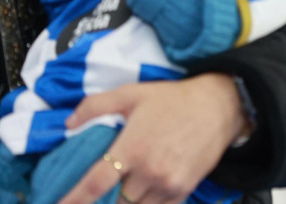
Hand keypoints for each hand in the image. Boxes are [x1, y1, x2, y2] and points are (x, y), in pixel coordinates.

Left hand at [56, 74, 246, 203]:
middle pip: (117, 201)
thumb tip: (68, 123)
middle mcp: (149, 171)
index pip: (96, 183)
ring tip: (129, 184)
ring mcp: (168, 184)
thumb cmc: (172, 99)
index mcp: (132, 147)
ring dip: (129, 200)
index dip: (75, 200)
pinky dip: (148, 203)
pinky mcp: (183, 191)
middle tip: (109, 184)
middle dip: (109, 197)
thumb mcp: (131, 93)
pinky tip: (146, 190)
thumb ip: (95, 106)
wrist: (218, 107)